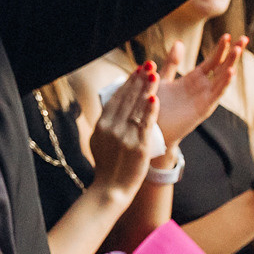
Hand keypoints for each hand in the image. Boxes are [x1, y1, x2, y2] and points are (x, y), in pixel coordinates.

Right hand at [89, 64, 161, 198]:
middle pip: (127, 99)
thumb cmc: (107, 166)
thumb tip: (109, 110)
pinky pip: (144, 126)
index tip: (138, 69)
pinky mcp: (137, 147)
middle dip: (139, 80)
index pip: (116, 98)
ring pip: (136, 108)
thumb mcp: (99, 141)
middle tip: (149, 64)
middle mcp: (111, 128)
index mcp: (102, 124)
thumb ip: (105, 125)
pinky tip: (154, 99)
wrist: (111, 189)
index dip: (128, 82)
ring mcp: (124, 137)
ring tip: (154, 73)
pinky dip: (149, 111)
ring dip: (146, 89)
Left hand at [155, 37, 245, 146]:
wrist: (152, 128)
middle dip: (233, 53)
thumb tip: (179, 42)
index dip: (220, 48)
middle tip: (243, 39)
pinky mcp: (203, 109)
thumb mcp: (163, 78)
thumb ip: (172, 62)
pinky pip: (216, 94)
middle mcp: (203, 88)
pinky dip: (224, 83)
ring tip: (237, 50)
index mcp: (194, 79)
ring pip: (222, 78)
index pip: (212, 61)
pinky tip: (231, 71)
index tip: (228, 35)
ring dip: (231, 64)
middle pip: (222, 67)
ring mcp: (204, 98)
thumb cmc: (156, 105)